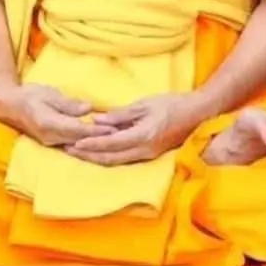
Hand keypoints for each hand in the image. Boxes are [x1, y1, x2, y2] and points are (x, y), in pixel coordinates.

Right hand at [0, 83, 115, 147]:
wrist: (10, 105)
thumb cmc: (30, 95)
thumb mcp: (50, 94)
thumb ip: (69, 104)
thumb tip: (88, 109)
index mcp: (49, 123)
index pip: (78, 129)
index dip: (97, 130)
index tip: (114, 128)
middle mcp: (50, 137)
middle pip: (80, 141)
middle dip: (100, 139)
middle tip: (121, 135)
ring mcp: (50, 142)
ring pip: (77, 146)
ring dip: (94, 143)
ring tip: (114, 140)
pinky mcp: (51, 143)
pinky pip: (71, 145)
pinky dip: (85, 144)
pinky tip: (98, 144)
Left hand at [65, 93, 207, 166]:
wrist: (197, 114)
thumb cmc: (172, 104)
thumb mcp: (145, 104)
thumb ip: (121, 114)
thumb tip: (97, 120)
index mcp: (142, 136)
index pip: (110, 143)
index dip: (91, 144)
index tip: (74, 142)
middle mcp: (143, 151)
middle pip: (110, 158)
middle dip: (88, 155)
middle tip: (69, 150)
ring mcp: (147, 155)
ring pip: (116, 161)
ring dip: (96, 158)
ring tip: (79, 152)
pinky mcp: (149, 154)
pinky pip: (125, 159)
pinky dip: (109, 156)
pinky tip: (98, 151)